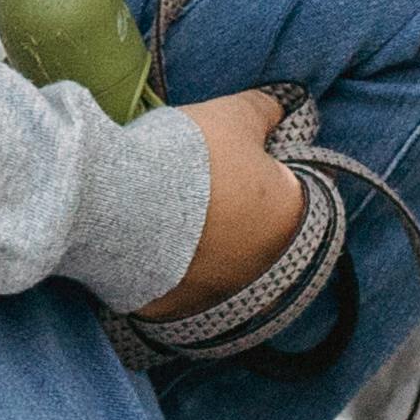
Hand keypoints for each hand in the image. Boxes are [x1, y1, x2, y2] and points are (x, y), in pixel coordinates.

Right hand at [140, 91, 302, 316]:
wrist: (121, 203)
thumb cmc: (191, 156)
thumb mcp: (233, 114)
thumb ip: (264, 111)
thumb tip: (280, 107)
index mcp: (291, 217)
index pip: (298, 191)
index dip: (272, 171)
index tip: (244, 159)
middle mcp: (268, 264)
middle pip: (261, 231)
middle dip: (243, 212)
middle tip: (208, 186)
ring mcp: (226, 293)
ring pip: (226, 265)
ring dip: (211, 246)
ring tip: (176, 218)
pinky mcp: (184, 312)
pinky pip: (186, 290)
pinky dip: (177, 273)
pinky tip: (155, 249)